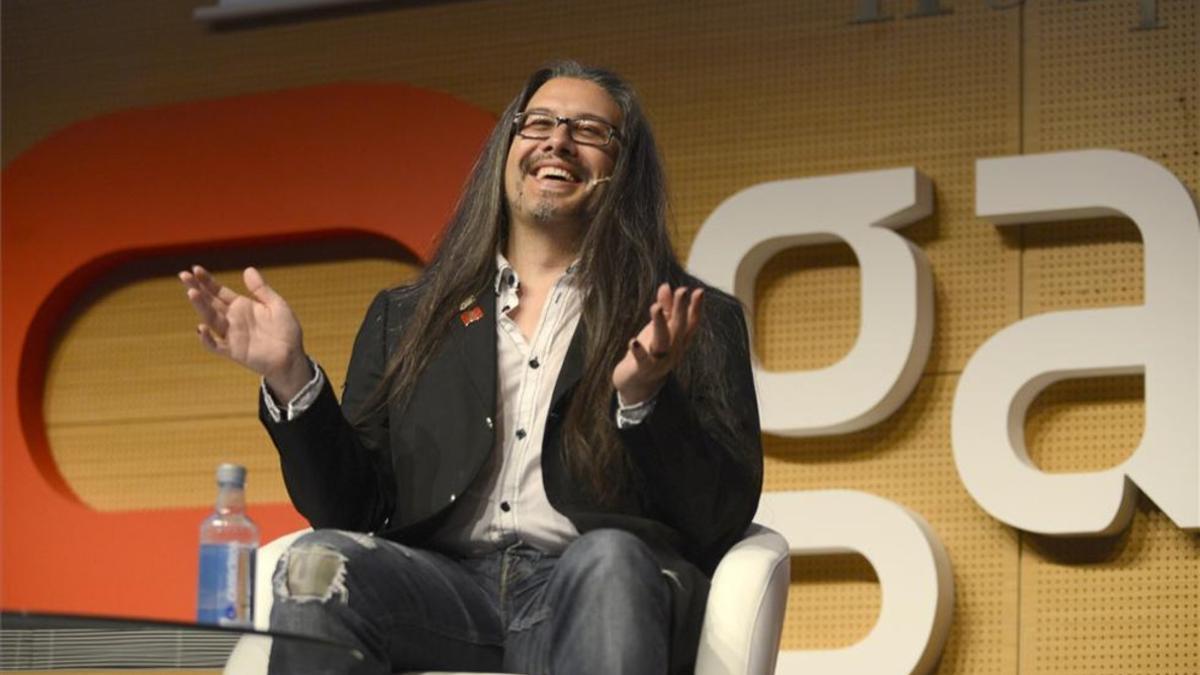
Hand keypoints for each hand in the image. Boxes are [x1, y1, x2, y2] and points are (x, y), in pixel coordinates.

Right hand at [179, 265, 310, 399]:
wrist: (292, 357)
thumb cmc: (286, 331)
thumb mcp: (277, 305)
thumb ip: (261, 289)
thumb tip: (248, 269)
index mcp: (241, 306)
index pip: (219, 292)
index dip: (207, 281)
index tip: (196, 269)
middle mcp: (232, 319)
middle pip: (210, 302)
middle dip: (197, 289)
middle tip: (184, 275)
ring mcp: (231, 335)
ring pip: (211, 319)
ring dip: (200, 307)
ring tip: (192, 293)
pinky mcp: (234, 351)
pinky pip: (216, 346)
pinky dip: (207, 339)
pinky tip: (201, 328)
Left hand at [612, 283, 703, 405]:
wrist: (636, 382)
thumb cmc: (650, 351)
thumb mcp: (659, 328)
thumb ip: (665, 308)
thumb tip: (666, 285)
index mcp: (679, 340)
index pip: (691, 323)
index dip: (696, 308)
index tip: (699, 292)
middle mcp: (673, 351)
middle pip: (679, 329)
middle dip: (681, 310)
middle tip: (682, 291)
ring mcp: (660, 362)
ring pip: (663, 342)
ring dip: (660, 324)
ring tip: (656, 308)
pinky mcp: (643, 369)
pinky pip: (643, 361)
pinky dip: (639, 352)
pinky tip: (632, 341)